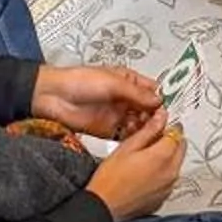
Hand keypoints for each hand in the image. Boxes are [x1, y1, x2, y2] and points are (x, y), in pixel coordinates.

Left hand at [32, 63, 159, 139]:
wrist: (52, 97)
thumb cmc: (79, 81)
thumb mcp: (112, 82)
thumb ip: (136, 93)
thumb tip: (158, 100)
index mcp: (127, 81)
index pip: (150, 90)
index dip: (160, 98)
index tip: (169, 107)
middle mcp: (124, 98)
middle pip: (147, 109)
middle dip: (156, 116)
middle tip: (163, 123)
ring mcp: (117, 115)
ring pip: (139, 123)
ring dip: (146, 128)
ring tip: (152, 132)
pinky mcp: (108, 130)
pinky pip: (126, 136)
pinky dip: (134, 138)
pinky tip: (140, 140)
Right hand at [89, 108, 184, 220]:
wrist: (103, 206)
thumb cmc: (110, 179)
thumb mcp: (127, 147)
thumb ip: (149, 130)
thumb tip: (160, 117)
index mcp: (163, 156)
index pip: (177, 132)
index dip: (168, 125)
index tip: (159, 123)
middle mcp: (171, 172)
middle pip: (181, 147)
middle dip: (171, 139)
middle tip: (153, 137)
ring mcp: (168, 186)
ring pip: (176, 163)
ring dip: (167, 156)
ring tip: (145, 156)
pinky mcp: (163, 197)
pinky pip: (169, 178)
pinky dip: (163, 172)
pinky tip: (145, 172)